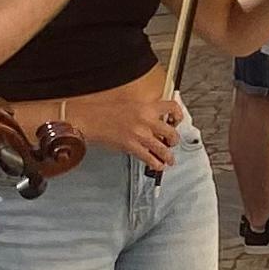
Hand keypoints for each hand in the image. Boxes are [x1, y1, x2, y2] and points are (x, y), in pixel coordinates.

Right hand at [58, 83, 182, 172]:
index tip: (177, 120)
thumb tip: (155, 118)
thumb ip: (145, 110)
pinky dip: (156, 164)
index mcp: (146, 107)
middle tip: (172, 143)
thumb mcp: (130, 104)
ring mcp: (140, 134)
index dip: (178, 115)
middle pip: (172, 132)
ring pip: (164, 148)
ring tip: (169, 159)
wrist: (90, 118)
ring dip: (168, 156)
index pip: (172, 107)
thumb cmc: (105, 111)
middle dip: (174, 140)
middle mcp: (146, 120)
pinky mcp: (131, 146)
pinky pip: (149, 158)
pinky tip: (157, 165)